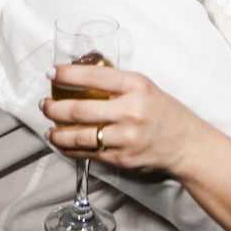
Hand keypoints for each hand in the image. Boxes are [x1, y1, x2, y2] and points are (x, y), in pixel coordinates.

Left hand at [42, 62, 202, 174]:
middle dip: (55, 107)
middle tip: (45, 104)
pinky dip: (70, 148)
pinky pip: (88, 153)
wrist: (186, 144)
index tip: (52, 73)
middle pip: (80, 108)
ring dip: (57, 132)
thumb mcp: (145, 87)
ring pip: (80, 135)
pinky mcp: (122, 158)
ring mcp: (125, 137)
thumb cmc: (165, 112)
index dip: (68, 74)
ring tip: (48, 128)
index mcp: (136, 86)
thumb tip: (81, 79)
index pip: (94, 77)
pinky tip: (62, 143)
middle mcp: (130, 110)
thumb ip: (117, 84)